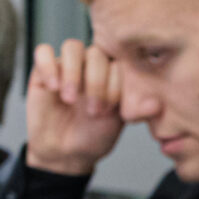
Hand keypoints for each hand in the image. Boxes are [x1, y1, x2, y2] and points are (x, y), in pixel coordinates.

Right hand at [23, 40, 126, 174]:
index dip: (116, 84)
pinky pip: (43, 52)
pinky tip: (53, 87)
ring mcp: (68, 65)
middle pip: (97, 52)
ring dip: (74, 73)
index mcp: (113, 73)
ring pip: (72, 47)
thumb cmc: (93, 136)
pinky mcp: (43, 70)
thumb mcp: (118, 125)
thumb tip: (156, 105)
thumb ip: (137, 112)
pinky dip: (48, 66)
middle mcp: (91, 65)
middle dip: (97, 82)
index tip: (111, 111)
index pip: (119, 62)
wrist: (65, 152)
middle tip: (93, 111)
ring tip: (69, 99)